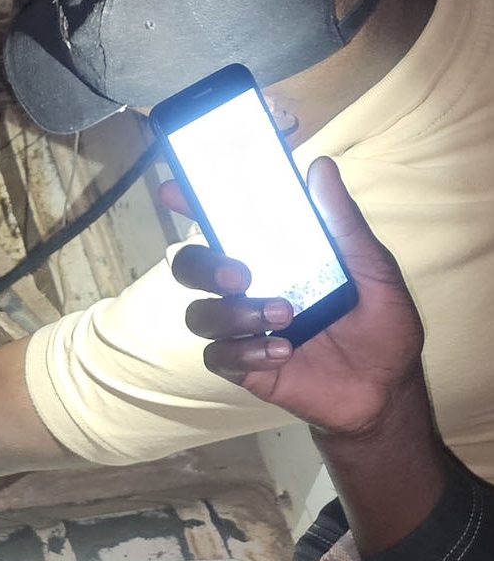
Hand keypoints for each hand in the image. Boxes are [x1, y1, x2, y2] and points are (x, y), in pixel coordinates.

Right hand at [162, 157, 424, 434]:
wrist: (386, 392)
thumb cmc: (381, 326)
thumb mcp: (373, 270)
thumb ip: (344, 224)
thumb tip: (321, 168)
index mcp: (272, 258)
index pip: (221, 225)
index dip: (191, 204)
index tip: (173, 190)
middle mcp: (246, 289)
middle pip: (190, 266)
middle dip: (203, 265)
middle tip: (240, 275)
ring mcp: (241, 328)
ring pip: (199, 313)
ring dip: (233, 312)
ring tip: (283, 318)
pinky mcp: (243, 365)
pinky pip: (218, 355)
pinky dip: (247, 351)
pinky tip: (283, 352)